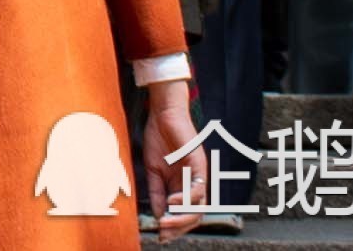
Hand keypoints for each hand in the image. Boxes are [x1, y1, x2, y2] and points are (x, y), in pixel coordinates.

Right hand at [141, 75, 203, 238]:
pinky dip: (185, 199)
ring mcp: (199, 175)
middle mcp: (195, 183)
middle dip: (179, 228)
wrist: (162, 114)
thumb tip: (158, 216)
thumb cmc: (158, 139)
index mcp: (183, 186)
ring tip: (167, 223)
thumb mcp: (153, 171)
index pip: (185, 213)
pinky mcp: (199, 165)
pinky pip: (197, 188)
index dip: (175, 227)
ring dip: (183, 218)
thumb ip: (157, 193)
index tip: (161, 236)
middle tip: (164, 234)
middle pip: (195, 215)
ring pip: (199, 206)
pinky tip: (172, 202)